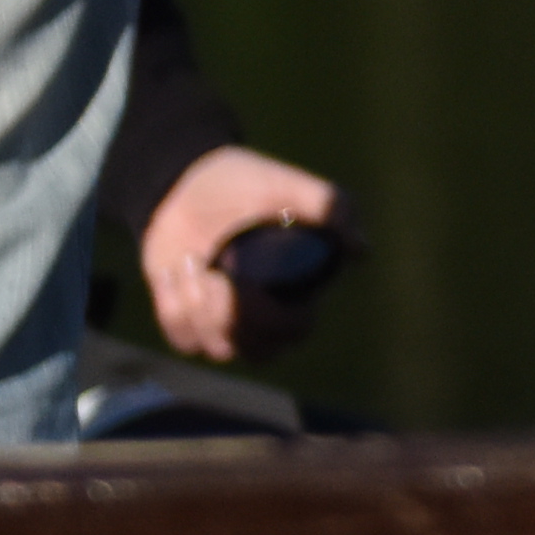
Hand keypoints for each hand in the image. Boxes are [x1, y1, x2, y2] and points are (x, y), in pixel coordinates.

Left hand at [140, 145, 347, 361]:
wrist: (187, 182)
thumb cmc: (246, 185)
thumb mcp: (289, 185)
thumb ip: (332, 205)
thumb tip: (360, 250)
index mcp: (295, 289)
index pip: (294, 330)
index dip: (272, 318)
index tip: (247, 282)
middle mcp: (263, 314)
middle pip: (258, 352)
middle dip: (234, 318)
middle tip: (215, 277)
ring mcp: (224, 322)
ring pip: (219, 349)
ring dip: (201, 308)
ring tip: (192, 263)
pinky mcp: (188, 322)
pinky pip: (182, 340)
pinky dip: (173, 308)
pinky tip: (177, 271)